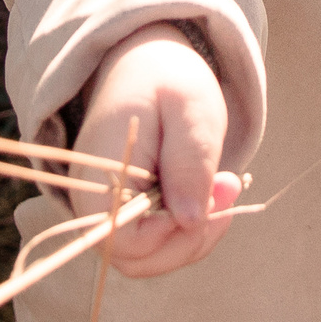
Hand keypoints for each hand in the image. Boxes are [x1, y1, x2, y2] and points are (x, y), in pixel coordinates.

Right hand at [69, 23, 243, 277]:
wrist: (145, 63)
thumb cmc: (167, 79)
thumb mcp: (191, 107)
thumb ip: (191, 161)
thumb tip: (191, 221)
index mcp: (98, 173)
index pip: (123, 240)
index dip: (169, 233)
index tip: (208, 198)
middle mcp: (91, 201)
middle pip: (136, 259)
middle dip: (191, 238)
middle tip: (229, 189)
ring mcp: (106, 210)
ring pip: (149, 258)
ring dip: (196, 237)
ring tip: (225, 188)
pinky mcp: (125, 213)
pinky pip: (156, 243)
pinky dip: (190, 230)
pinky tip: (212, 197)